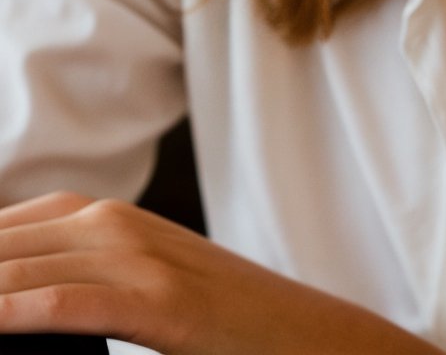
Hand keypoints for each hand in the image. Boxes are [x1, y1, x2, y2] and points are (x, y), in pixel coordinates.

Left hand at [0, 194, 441, 354]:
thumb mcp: (133, 292)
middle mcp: (106, 222)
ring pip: (13, 273)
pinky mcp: (155, 303)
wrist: (309, 335)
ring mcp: (133, 256)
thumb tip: (13, 299)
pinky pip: (60, 306)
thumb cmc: (217, 326)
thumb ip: (68, 286)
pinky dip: (12, 314)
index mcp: (95, 216)